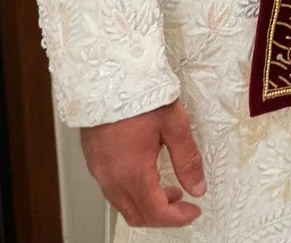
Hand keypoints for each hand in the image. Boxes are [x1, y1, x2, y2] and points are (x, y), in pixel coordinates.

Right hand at [80, 99, 205, 227]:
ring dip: (146, 204)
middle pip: (136, 215)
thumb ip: (187, 159)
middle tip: (182, 203)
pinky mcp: (92, 159)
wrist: (106, 73)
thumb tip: (197, 187)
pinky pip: (111, 189)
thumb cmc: (138, 93)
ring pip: (122, 204)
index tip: (192, 211)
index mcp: (132, 172)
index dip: (178, 218)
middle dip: (162, 215)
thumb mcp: (174, 124)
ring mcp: (98, 169)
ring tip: (167, 188)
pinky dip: (131, 192)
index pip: (156, 213)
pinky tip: (145, 174)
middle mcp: (110, 177)